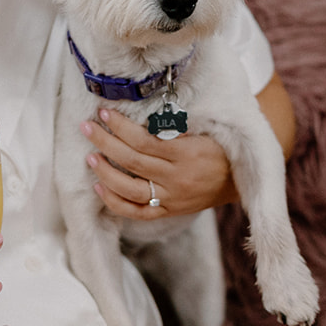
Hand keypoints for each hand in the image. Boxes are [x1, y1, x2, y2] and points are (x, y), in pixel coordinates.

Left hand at [81, 108, 235, 221]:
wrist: (238, 182)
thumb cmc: (218, 151)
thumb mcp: (201, 133)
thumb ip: (172, 128)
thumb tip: (137, 118)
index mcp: (186, 155)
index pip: (144, 140)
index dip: (121, 126)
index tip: (104, 113)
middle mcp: (176, 179)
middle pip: (132, 161)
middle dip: (106, 142)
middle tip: (87, 128)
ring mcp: (171, 199)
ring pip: (131, 189)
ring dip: (106, 173)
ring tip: (90, 157)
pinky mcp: (169, 212)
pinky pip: (138, 212)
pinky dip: (116, 202)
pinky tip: (99, 188)